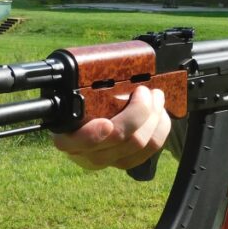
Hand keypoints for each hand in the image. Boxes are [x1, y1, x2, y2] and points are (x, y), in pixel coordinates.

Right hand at [52, 85, 170, 170]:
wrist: (84, 125)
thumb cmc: (79, 105)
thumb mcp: (73, 96)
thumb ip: (81, 89)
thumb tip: (100, 66)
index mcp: (67, 138)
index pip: (77, 143)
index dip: (92, 136)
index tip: (106, 123)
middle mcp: (86, 154)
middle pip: (118, 138)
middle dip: (138, 110)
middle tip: (143, 91)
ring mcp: (107, 160)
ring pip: (139, 142)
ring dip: (153, 115)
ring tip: (155, 97)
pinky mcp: (126, 162)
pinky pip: (151, 149)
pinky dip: (160, 128)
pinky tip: (160, 114)